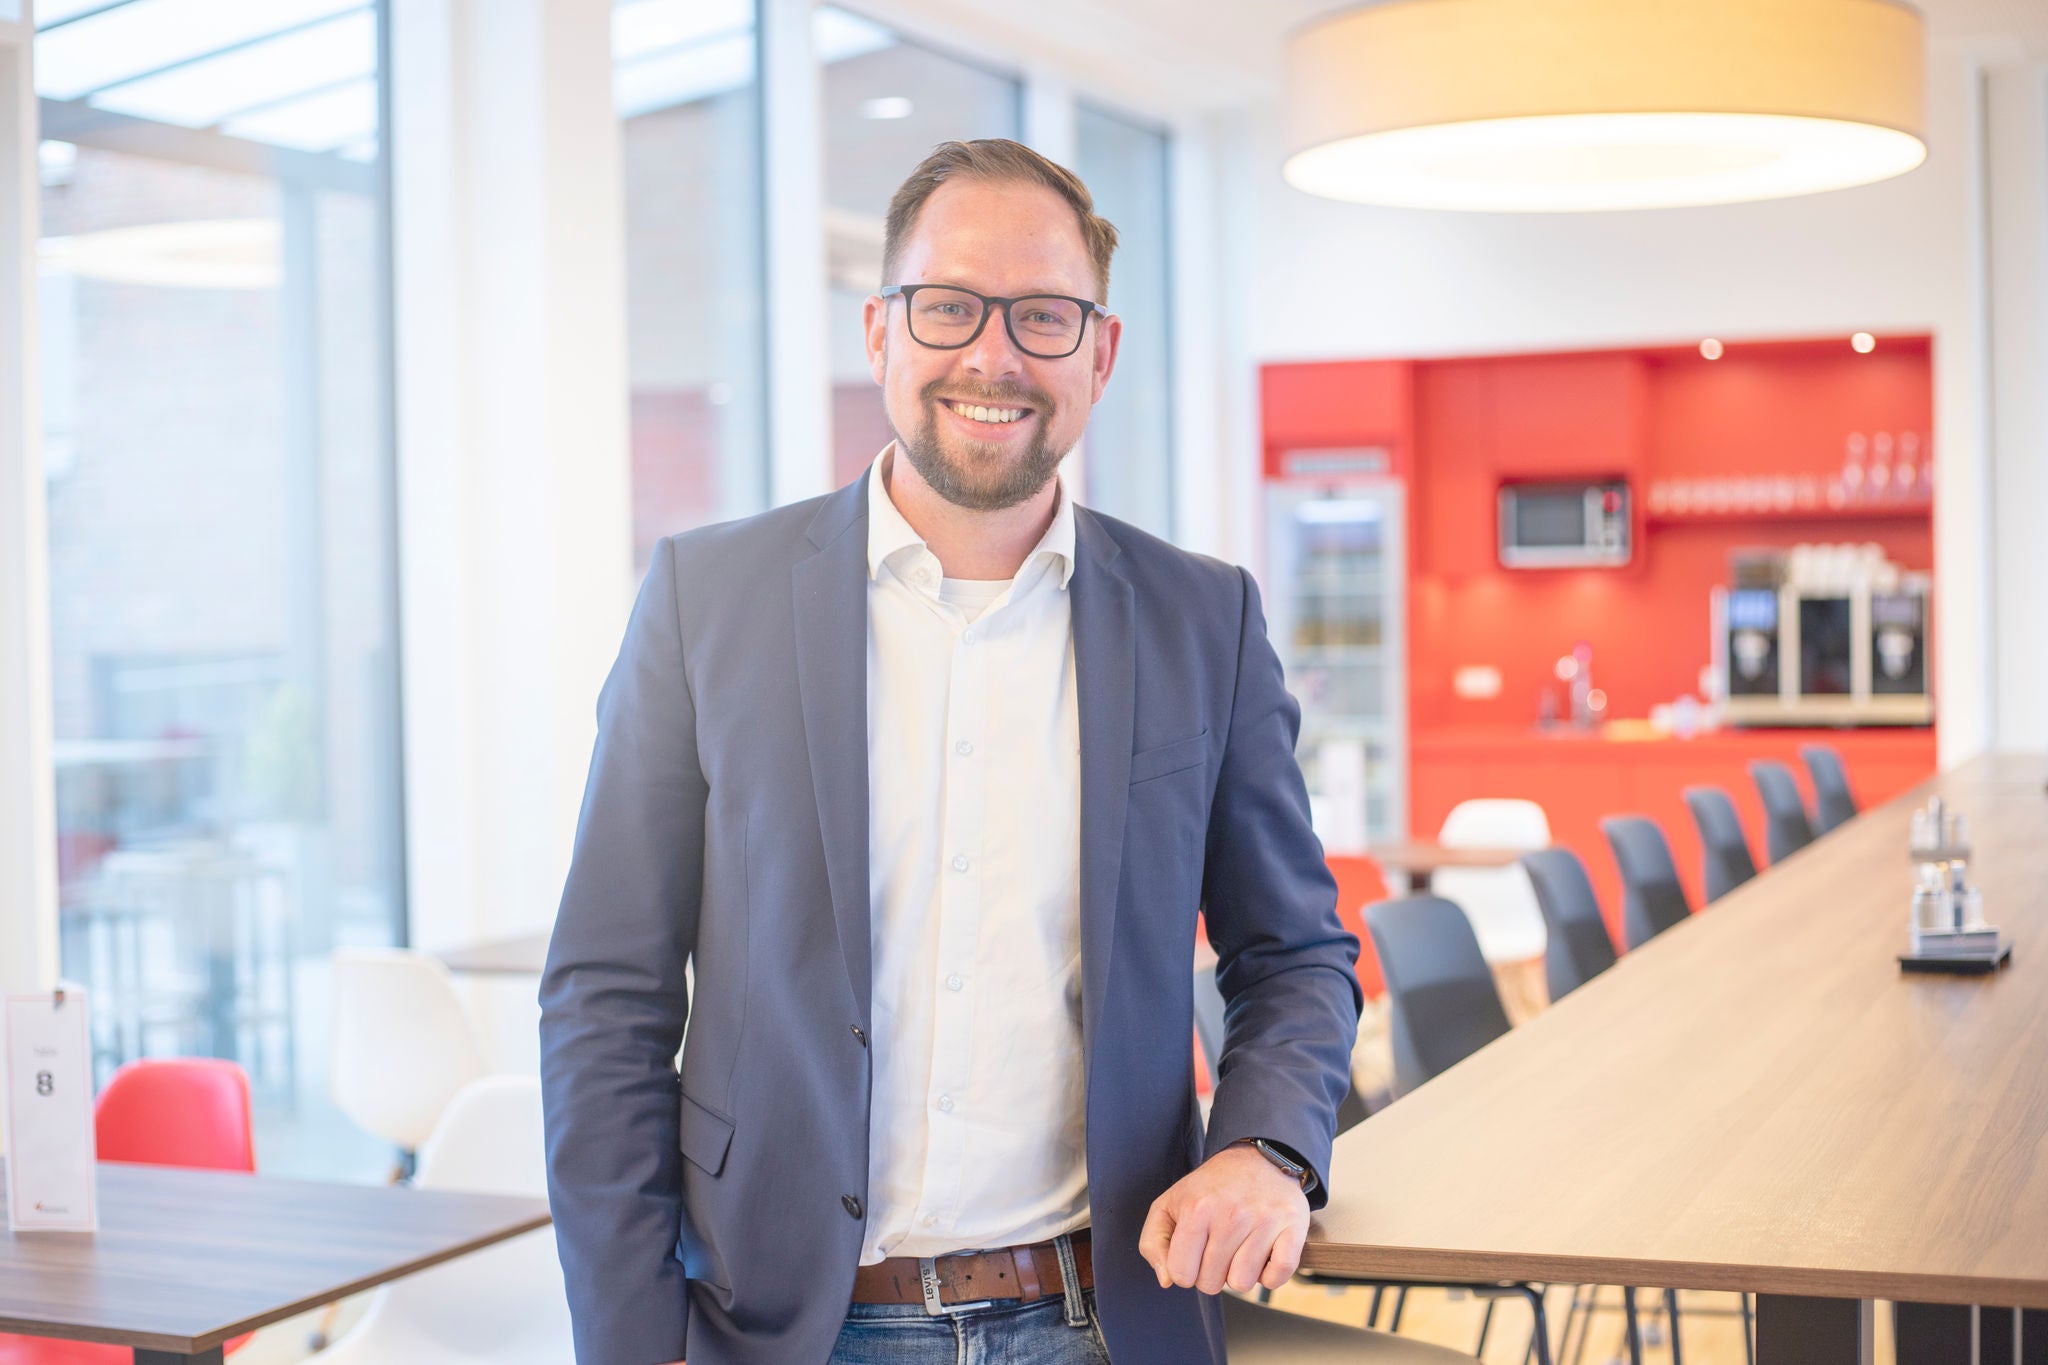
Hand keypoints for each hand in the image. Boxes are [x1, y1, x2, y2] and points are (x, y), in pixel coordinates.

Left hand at [1137, 1141, 1309, 1294]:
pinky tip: (1263, 1254)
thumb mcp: (1169, 1204)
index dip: (1185, 1271)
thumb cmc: (1210, 1188)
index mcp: (1196, 1209)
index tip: (1194, 1253)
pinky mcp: (1292, 1227)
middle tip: (1218, 1247)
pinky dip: (1269, 1275)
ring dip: (1239, 1273)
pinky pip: (1276, 1277)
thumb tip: (1168, 1280)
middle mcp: (1231, 1214)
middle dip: (1211, 1273)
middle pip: (1212, 1284)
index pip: (1181, 1275)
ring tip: (1240, 1248)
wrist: (1257, 1158)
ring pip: (1242, 1284)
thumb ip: (1153, 1243)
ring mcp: (1264, 1221)